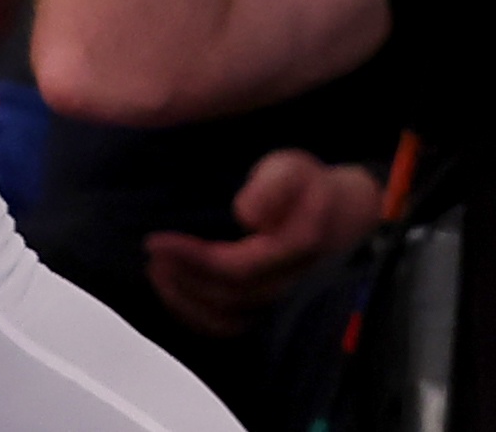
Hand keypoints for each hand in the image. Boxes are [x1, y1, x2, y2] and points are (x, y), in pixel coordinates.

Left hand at [145, 152, 389, 335]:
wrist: (343, 212)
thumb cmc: (310, 187)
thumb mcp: (293, 169)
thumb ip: (274, 186)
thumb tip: (247, 215)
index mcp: (291, 252)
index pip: (234, 268)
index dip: (192, 259)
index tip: (156, 241)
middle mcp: (285, 285)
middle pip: (225, 297)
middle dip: (182, 278)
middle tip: (151, 253)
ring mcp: (277, 300)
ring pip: (226, 320)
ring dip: (185, 302)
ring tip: (157, 272)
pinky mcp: (266, 304)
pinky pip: (230, 324)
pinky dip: (197, 315)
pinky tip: (175, 291)